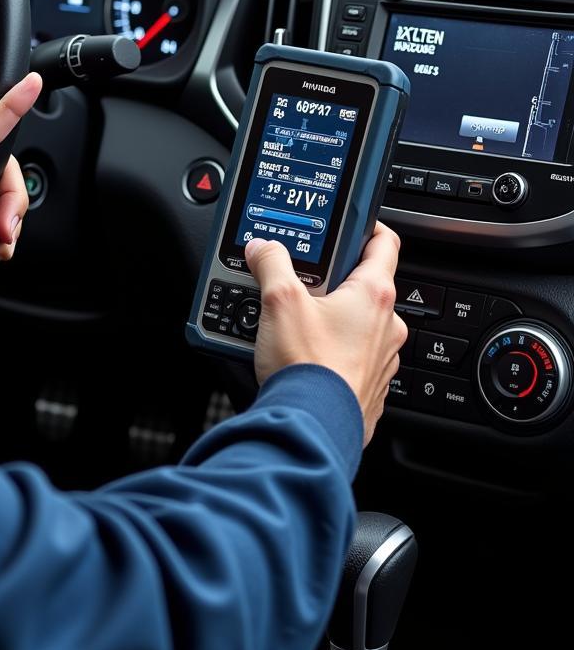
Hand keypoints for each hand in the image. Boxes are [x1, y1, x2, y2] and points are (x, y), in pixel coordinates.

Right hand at [245, 222, 407, 446]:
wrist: (312, 428)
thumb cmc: (307, 368)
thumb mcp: (279, 301)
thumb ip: (270, 264)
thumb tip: (263, 248)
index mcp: (373, 295)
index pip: (383, 242)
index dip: (366, 225)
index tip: (350, 222)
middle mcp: (386, 325)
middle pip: (362, 285)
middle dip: (331, 281)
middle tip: (300, 282)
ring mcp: (380, 358)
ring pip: (355, 324)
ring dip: (328, 319)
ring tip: (292, 323)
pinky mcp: (367, 386)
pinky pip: (349, 356)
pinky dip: (328, 351)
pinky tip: (300, 355)